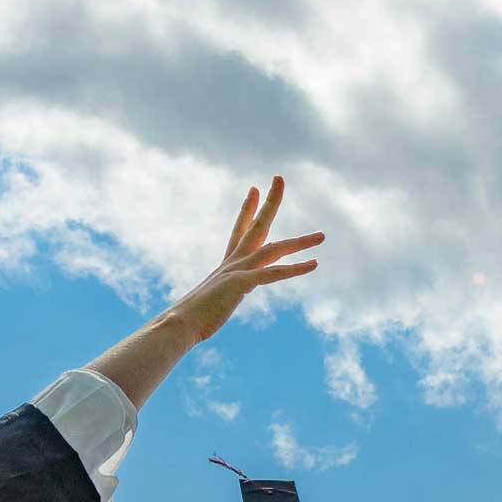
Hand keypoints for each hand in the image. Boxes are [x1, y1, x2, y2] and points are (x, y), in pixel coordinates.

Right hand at [172, 177, 323, 343]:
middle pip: (257, 226)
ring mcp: (237, 270)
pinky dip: (295, 268)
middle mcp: (232, 262)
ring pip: (274, 249)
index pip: (239, 230)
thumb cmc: (191, 318)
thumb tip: (213, 301)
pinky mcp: (241, 283)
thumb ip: (218, 297)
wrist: (179, 324)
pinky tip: (313, 264)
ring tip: (322, 236)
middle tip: (279, 178)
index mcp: (226, 264)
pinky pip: (274, 273)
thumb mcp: (211, 303)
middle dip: (269, 202)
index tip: (254, 189)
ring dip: (300, 242)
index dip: (247, 209)